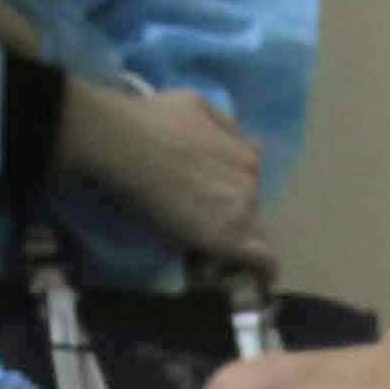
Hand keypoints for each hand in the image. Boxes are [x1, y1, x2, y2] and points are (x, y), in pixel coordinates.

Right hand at [73, 83, 269, 259]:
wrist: (127, 145)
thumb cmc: (152, 121)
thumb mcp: (197, 104)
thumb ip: (225, 127)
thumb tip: (247, 144)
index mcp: (246, 153)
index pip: (246, 184)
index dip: (228, 198)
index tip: (211, 209)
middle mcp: (251, 181)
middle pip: (248, 211)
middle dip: (229, 221)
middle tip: (198, 232)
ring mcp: (243, 211)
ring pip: (252, 236)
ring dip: (233, 246)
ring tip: (208, 258)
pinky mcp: (229, 239)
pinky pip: (261, 262)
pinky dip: (262, 273)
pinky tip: (258, 284)